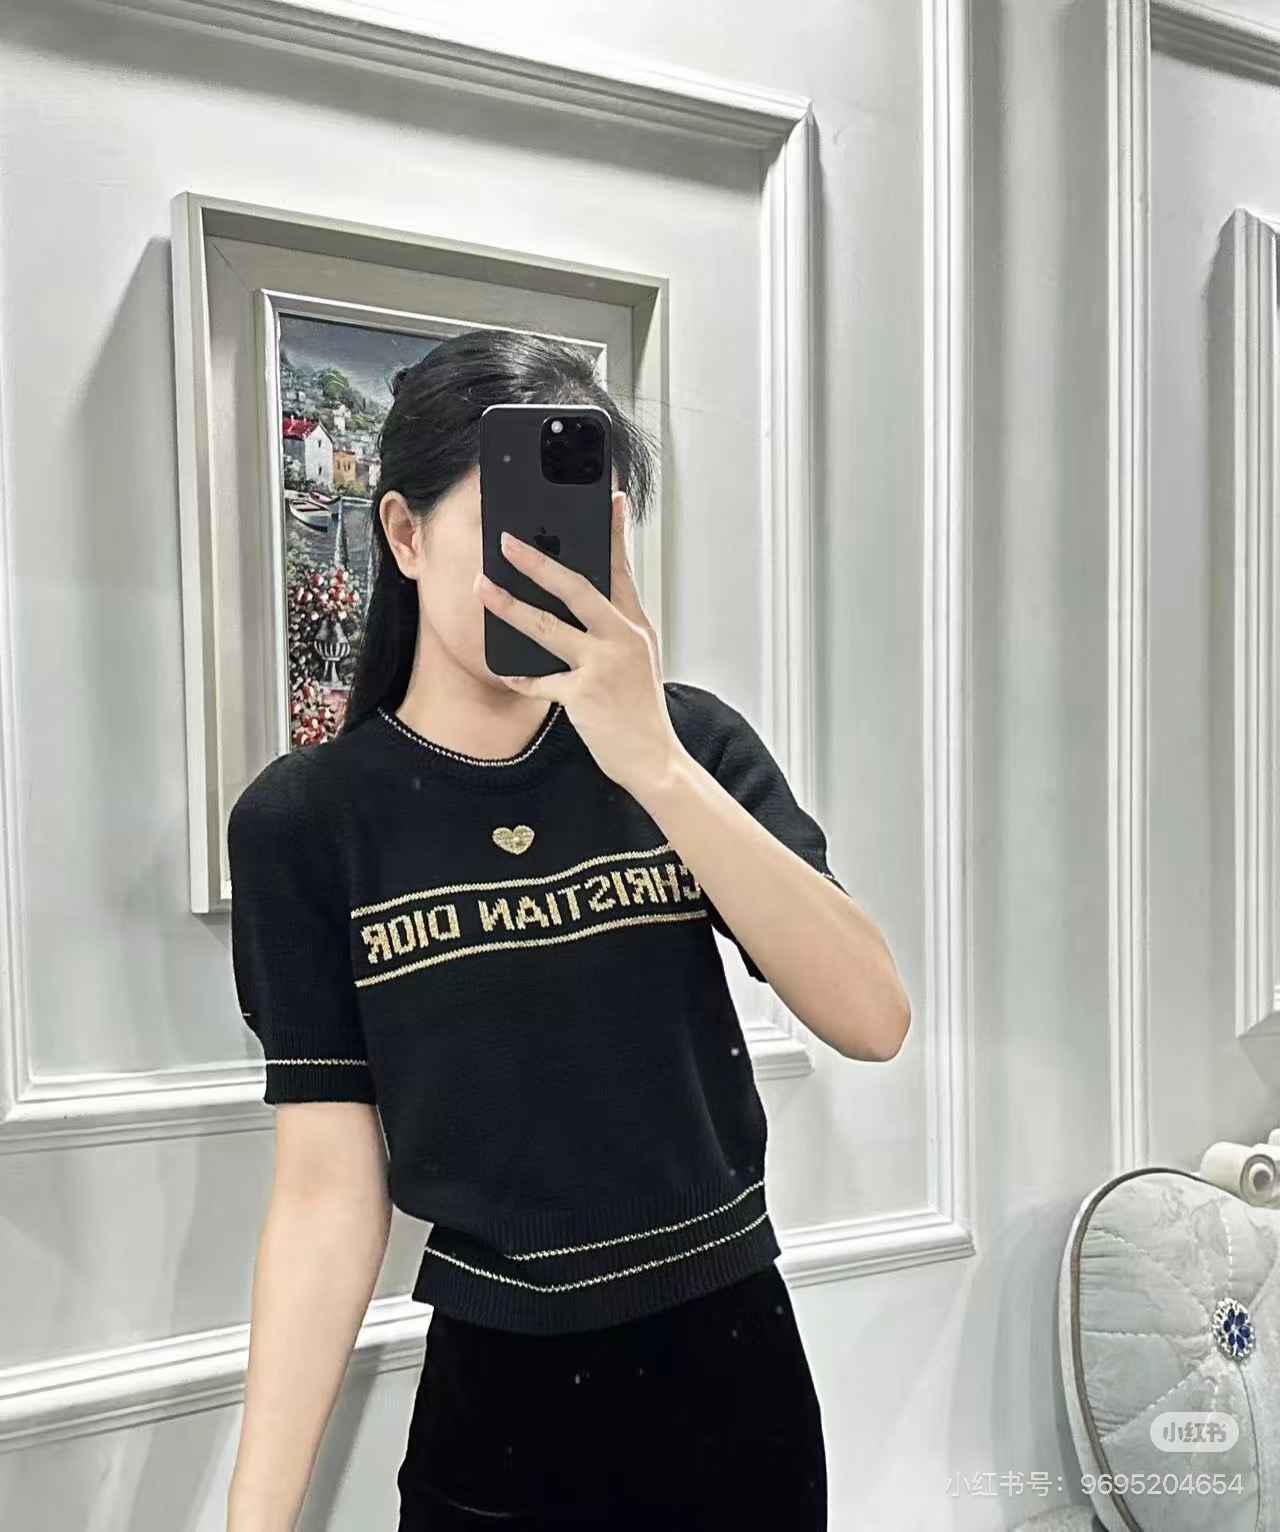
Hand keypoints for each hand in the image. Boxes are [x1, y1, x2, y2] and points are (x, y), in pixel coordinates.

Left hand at [473, 491, 685, 799]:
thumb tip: (575, 606)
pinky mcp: (583, 694)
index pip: (622, 570)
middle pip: (577, 588)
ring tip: (482, 588)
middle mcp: (621, 639)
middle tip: (508, 542)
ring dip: (510, 605)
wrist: (654, 758)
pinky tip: (503, 668)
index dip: (615, 534)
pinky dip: (520, 675)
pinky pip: (540, 680)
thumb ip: (612, 631)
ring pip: (547, 627)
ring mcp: (602, 665)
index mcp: (635, 627)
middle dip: (538, 562)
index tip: (610, 502)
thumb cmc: (641, 712)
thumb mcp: (638, 660)